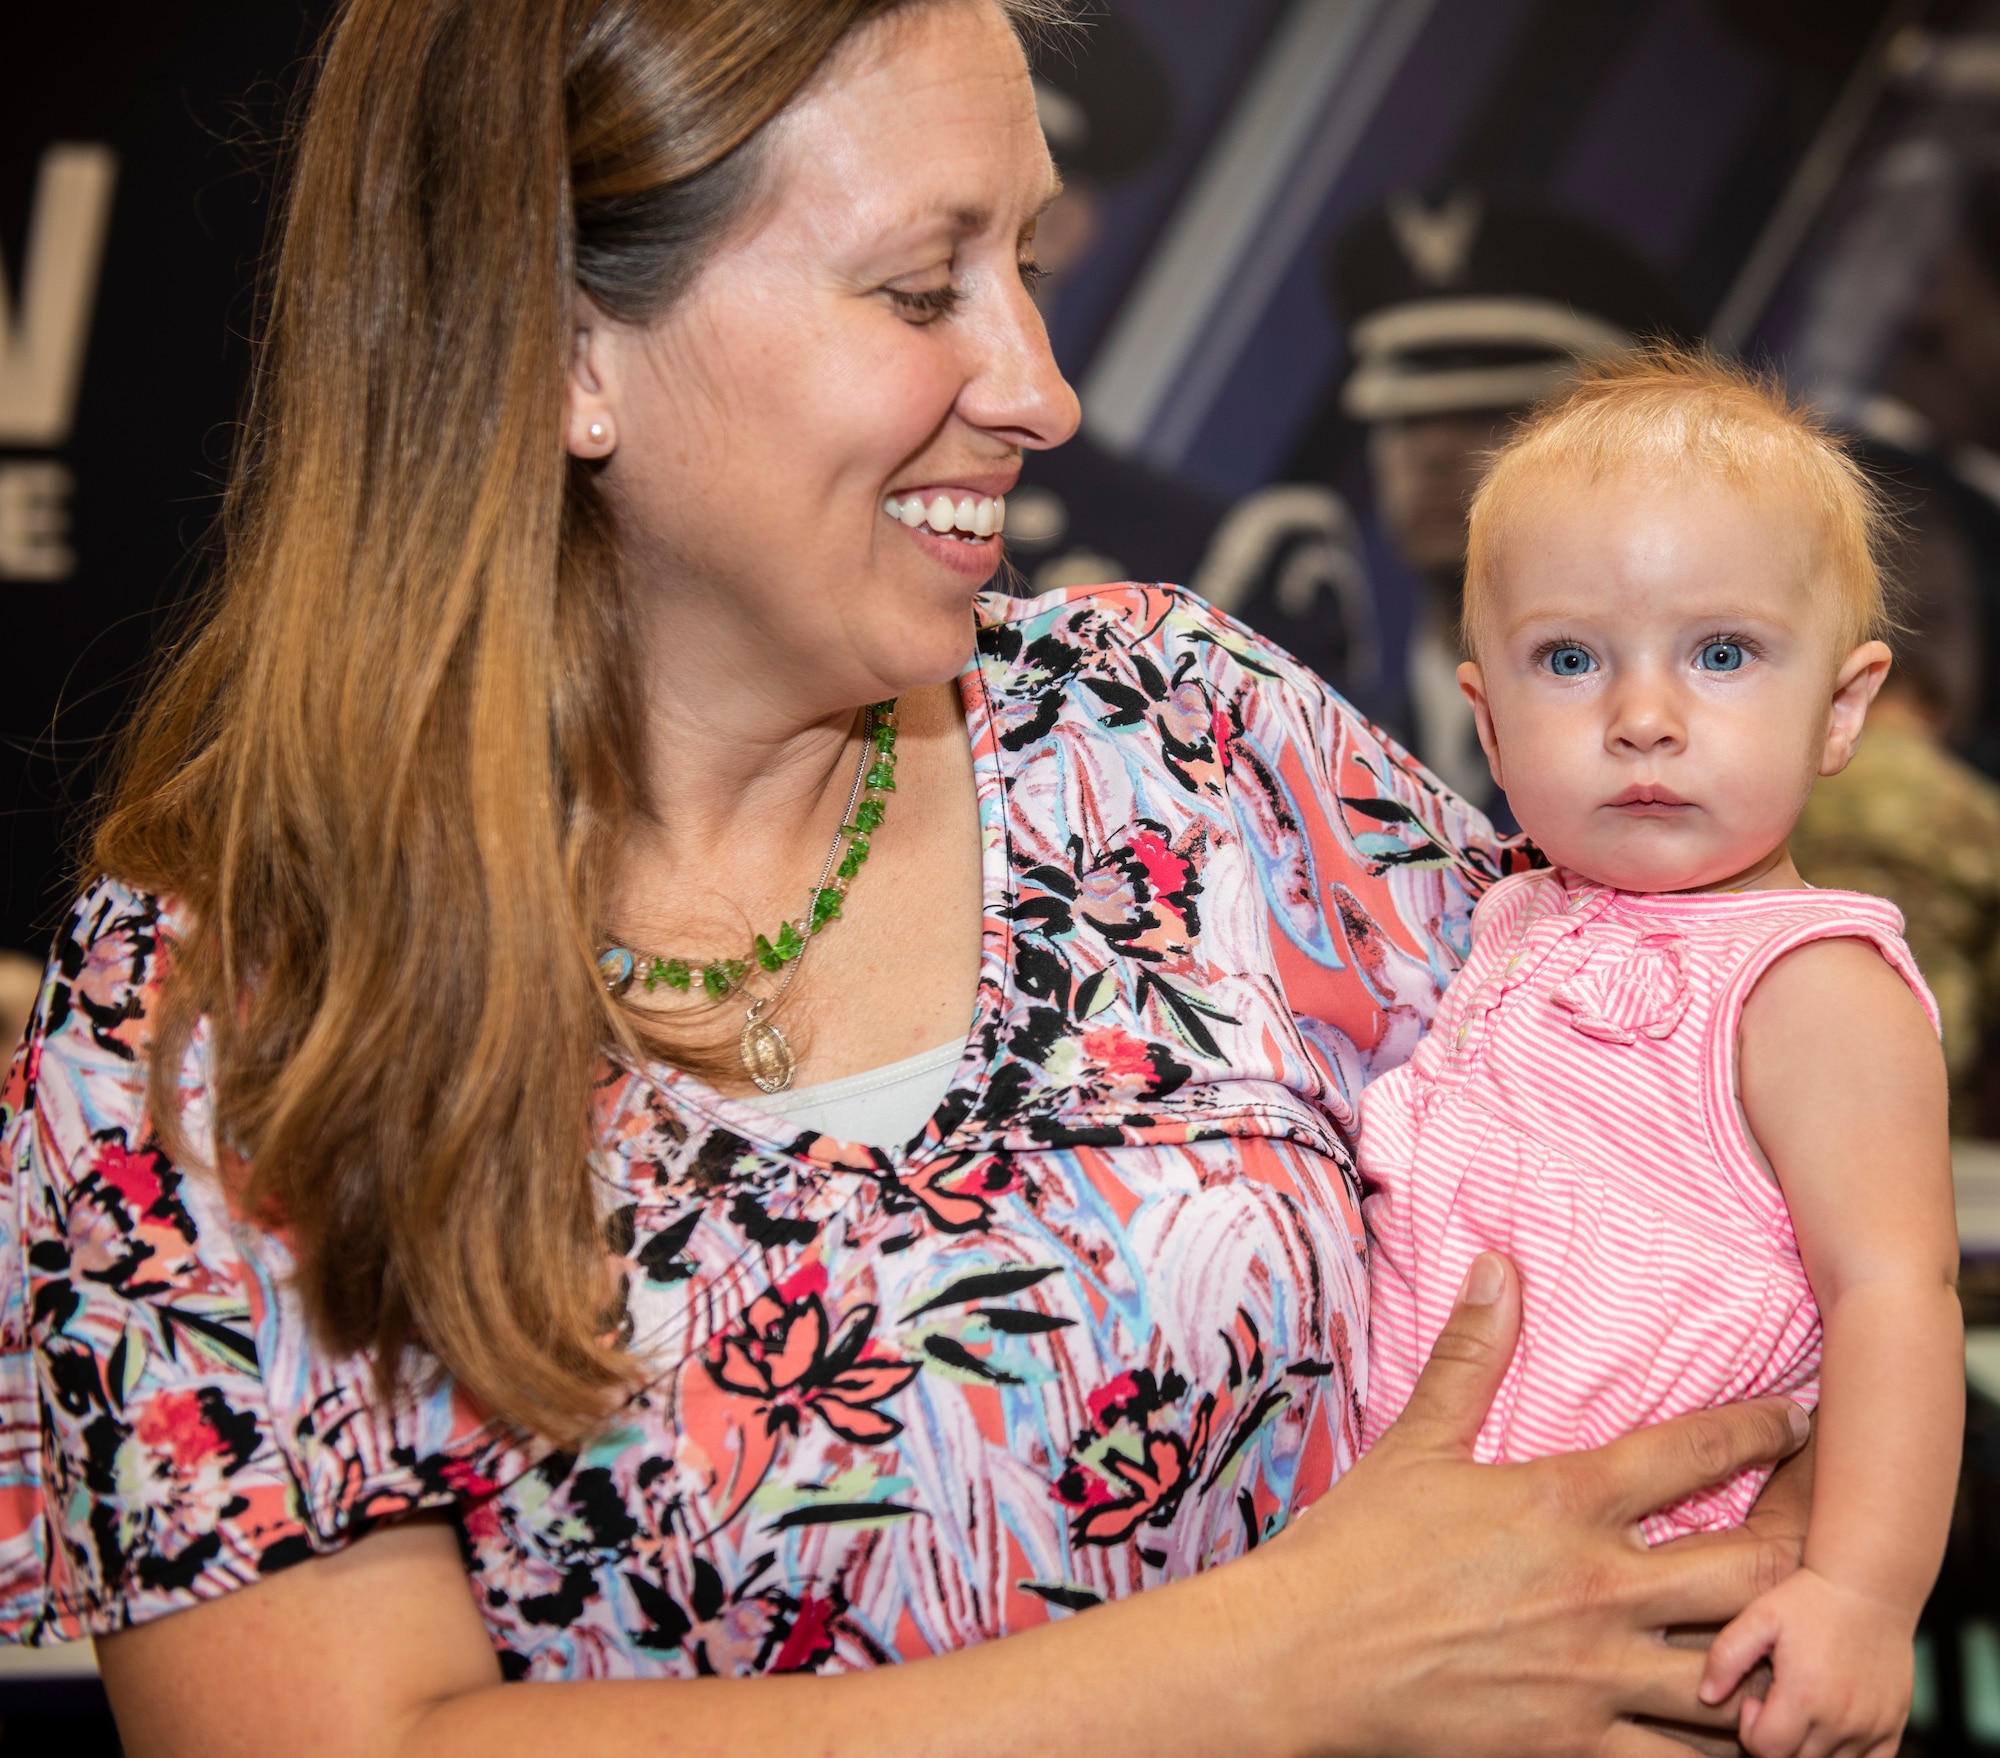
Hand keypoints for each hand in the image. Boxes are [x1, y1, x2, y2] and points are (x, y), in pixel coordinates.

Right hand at [1235, 1253, 1809, 1757]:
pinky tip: (1746, 1730)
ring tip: (1807, 1641)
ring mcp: (1594, 1674)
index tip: (1798, 1418)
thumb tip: (1497, 1266)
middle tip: (1834, 1531)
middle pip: (1752, 1569)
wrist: (1302, 1659)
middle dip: (1807, 1547)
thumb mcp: (1414, 1443)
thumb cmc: (1352, 1551)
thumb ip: (1470, 1355)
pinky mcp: (1576, 1745)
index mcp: (1561, 1503)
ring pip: (1737, 1671)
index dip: (1759, 1431)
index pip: (1691, 1455)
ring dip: (1778, 1655)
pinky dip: (1724, 1745)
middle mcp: (1597, 1588)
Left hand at [1700, 1568, 1912, 1757]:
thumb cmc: (1809, 1599)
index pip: (1767, 1751)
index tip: (1754, 1703)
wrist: (1868, 1587)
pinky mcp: (1893, 1726)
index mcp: (1805, 1696)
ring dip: (1809, 1752)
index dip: (1751, 1732)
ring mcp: (1871, 1727)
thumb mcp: (1759, 1617)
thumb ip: (1726, 1656)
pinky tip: (1831, 1732)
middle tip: (1775, 1707)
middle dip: (1777, 1744)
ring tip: (1801, 1715)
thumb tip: (1706, 1696)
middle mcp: (1841, 1720)